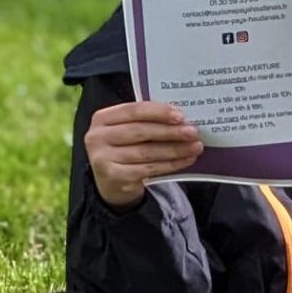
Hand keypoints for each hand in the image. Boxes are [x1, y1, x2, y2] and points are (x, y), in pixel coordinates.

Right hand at [85, 101, 203, 209]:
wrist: (110, 182)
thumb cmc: (124, 149)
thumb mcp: (126, 130)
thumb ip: (145, 121)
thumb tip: (181, 118)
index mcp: (101, 118)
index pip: (133, 110)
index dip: (158, 112)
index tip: (180, 115)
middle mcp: (97, 137)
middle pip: (140, 131)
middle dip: (170, 131)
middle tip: (192, 132)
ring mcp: (102, 158)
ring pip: (146, 152)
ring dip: (174, 149)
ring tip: (194, 147)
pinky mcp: (113, 177)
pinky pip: (148, 169)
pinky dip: (169, 165)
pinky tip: (184, 161)